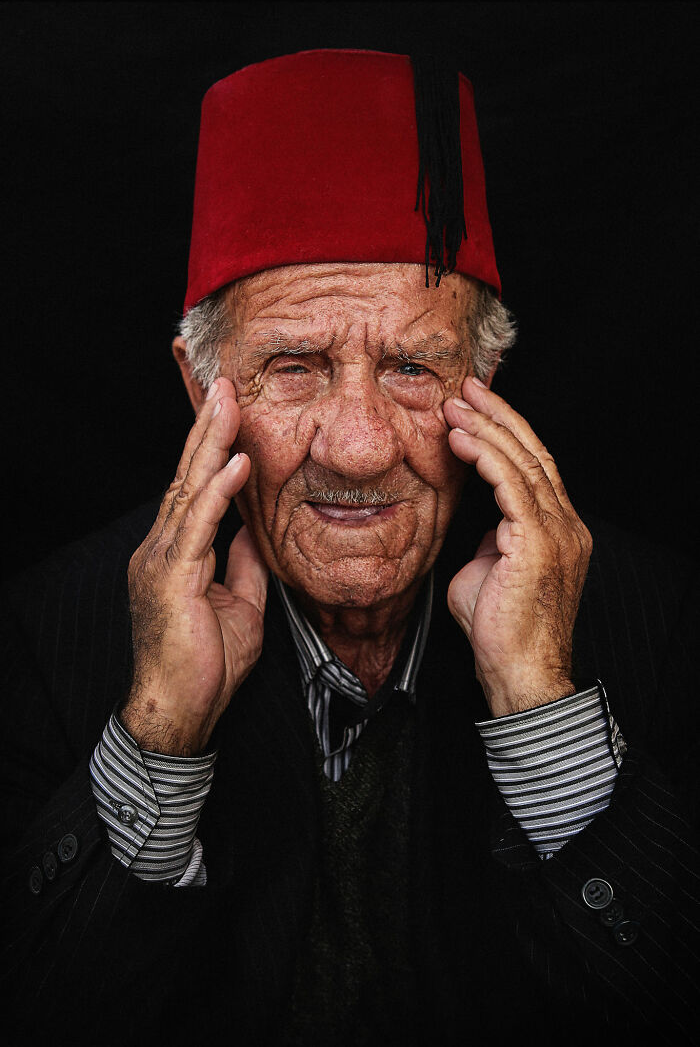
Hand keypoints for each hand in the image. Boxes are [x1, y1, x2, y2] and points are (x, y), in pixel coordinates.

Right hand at [121, 378, 267, 754]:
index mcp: (175, 554)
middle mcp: (161, 549)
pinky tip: (235, 462)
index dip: (209, 450)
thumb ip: (243, 563)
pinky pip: (198, 527)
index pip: (193, 491)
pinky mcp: (170, 578)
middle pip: (186, 478)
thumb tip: (255, 529)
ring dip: (210, 444)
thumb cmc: (205, 665)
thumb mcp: (239, 604)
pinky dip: (218, 492)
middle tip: (222, 385)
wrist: (178, 712)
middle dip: (206, 430)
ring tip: (227, 401)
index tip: (227, 413)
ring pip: (188, 491)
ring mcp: (160, 561)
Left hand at [443, 377, 591, 716]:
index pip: (534, 467)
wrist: (518, 672)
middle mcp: (564, 525)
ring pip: (524, 462)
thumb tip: (476, 525)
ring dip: (487, 428)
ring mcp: (557, 532)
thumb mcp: (487, 573)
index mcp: (557, 530)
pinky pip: (511, 485)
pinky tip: (461, 438)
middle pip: (534, 453)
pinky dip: (486, 456)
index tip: (476, 409)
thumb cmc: (499, 631)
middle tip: (467, 388)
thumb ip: (486, 541)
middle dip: (499, 416)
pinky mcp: (538, 542)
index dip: (507, 433)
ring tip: (456, 404)